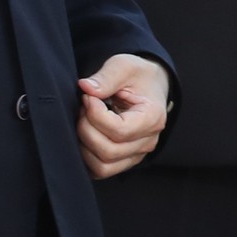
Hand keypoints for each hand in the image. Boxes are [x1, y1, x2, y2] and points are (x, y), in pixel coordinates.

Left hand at [76, 53, 170, 179]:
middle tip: (83, 109)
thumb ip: (107, 77)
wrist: (148, 85)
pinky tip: (85, 135)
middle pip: (108, 151)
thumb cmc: (138, 76)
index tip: (88, 97)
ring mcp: (136, 155)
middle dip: (86, 129)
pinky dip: (86, 157)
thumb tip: (85, 89)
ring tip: (84, 122)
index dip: (95, 115)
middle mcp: (147, 142)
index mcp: (153, 118)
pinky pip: (99, 170)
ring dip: (84, 145)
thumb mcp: (124, 66)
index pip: (119, 130)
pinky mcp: (123, 161)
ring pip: (102, 166)